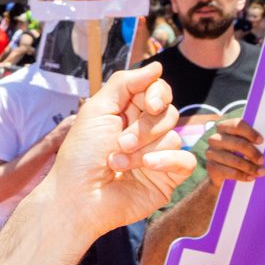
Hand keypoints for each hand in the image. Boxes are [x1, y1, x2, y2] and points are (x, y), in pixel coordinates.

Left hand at [45, 64, 193, 238]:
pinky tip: (147, 167)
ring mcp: (158, 155)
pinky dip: (166, 161)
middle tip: (119, 143)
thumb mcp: (97, 111)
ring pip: (175, 137)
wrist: (78, 197)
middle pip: (168, 113)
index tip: (148, 105)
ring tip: (117, 163)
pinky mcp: (168, 177)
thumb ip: (125, 84)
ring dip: (143, 149)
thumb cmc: (80, 156)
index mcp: (127, 113)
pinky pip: (187, 160)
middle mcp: (145, 132)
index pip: (157, 91)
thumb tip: (157, 67)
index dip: (157, 94)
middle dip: (144, 128)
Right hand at [201, 116, 264, 186]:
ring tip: (261, 172)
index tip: (261, 141)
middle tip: (263, 160)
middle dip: (252, 153)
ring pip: (233, 159)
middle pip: (237, 143)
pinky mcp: (211, 166)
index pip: (237, 125)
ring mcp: (211, 153)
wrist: (222, 172)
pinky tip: (251, 178)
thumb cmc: (239, 153)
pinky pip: (228, 171)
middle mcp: (215, 138)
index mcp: (225, 127)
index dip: (250, 132)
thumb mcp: (245, 143)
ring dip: (249, 167)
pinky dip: (242, 175)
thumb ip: (253, 139)